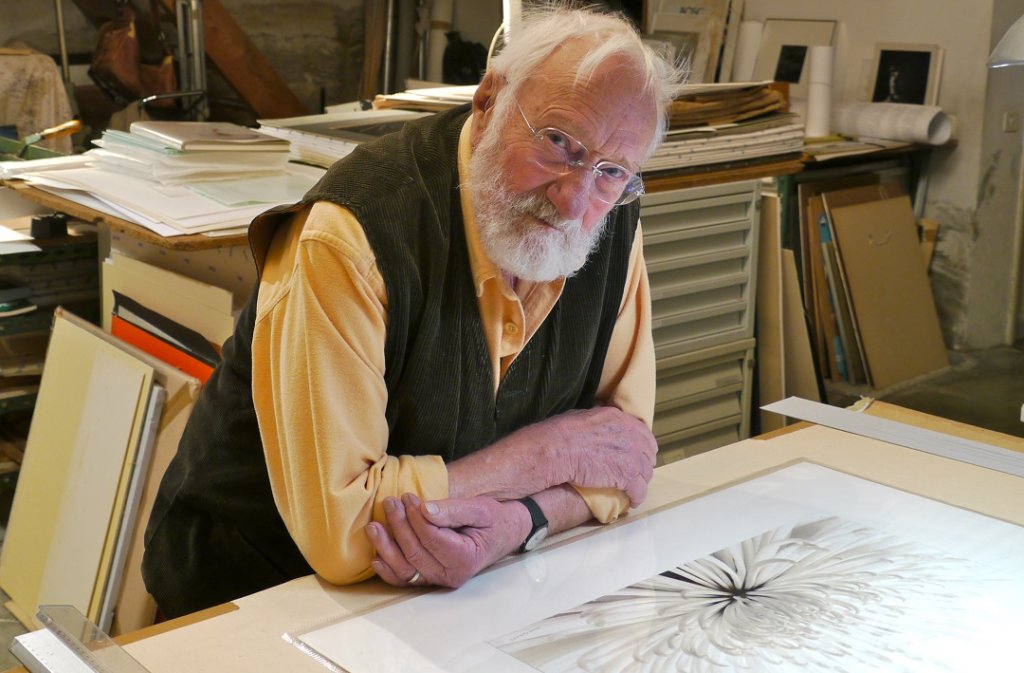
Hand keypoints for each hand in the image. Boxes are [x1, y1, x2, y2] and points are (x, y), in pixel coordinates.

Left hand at [366, 493, 528, 588]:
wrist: (502, 534)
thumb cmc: (493, 520)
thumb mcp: (480, 509)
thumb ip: (453, 510)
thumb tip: (425, 509)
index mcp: (466, 558)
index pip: (431, 537)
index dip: (415, 516)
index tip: (407, 496)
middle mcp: (451, 575)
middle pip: (415, 551)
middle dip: (399, 525)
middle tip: (390, 501)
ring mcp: (438, 580)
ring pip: (405, 568)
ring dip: (386, 548)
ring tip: (374, 526)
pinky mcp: (429, 578)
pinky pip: (404, 579)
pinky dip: (388, 570)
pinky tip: (376, 557)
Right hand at [540, 406, 656, 506]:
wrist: (557, 450)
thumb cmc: (561, 434)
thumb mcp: (582, 416)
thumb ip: (597, 421)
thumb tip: (596, 425)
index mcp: (619, 419)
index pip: (643, 435)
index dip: (641, 448)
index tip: (635, 457)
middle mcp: (630, 435)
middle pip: (648, 454)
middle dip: (642, 465)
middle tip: (633, 475)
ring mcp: (631, 456)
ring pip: (646, 473)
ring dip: (639, 482)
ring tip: (632, 490)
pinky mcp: (627, 476)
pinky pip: (640, 490)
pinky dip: (636, 497)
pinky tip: (631, 501)